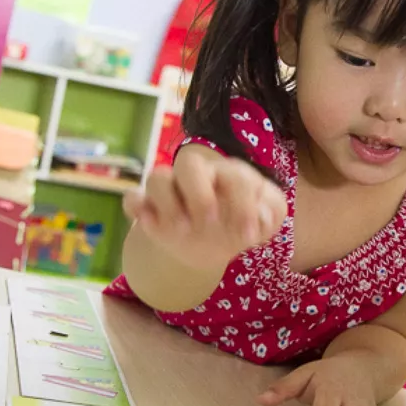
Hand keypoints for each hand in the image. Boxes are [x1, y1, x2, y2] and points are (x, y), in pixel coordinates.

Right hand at [123, 147, 285, 268]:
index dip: (243, 206)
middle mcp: (197, 176)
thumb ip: (272, 213)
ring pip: (157, 177)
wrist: (211, 242)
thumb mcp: (265, 220)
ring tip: (183, 230)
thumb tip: (261, 216)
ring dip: (168, 204)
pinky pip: (132, 197)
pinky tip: (151, 225)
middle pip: (189, 163)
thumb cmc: (239, 222)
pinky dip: (138, 208)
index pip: (235, 177)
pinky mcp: (147, 206)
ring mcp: (169, 189)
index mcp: (228, 174)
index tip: (248, 237)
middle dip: (200, 194)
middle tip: (210, 223)